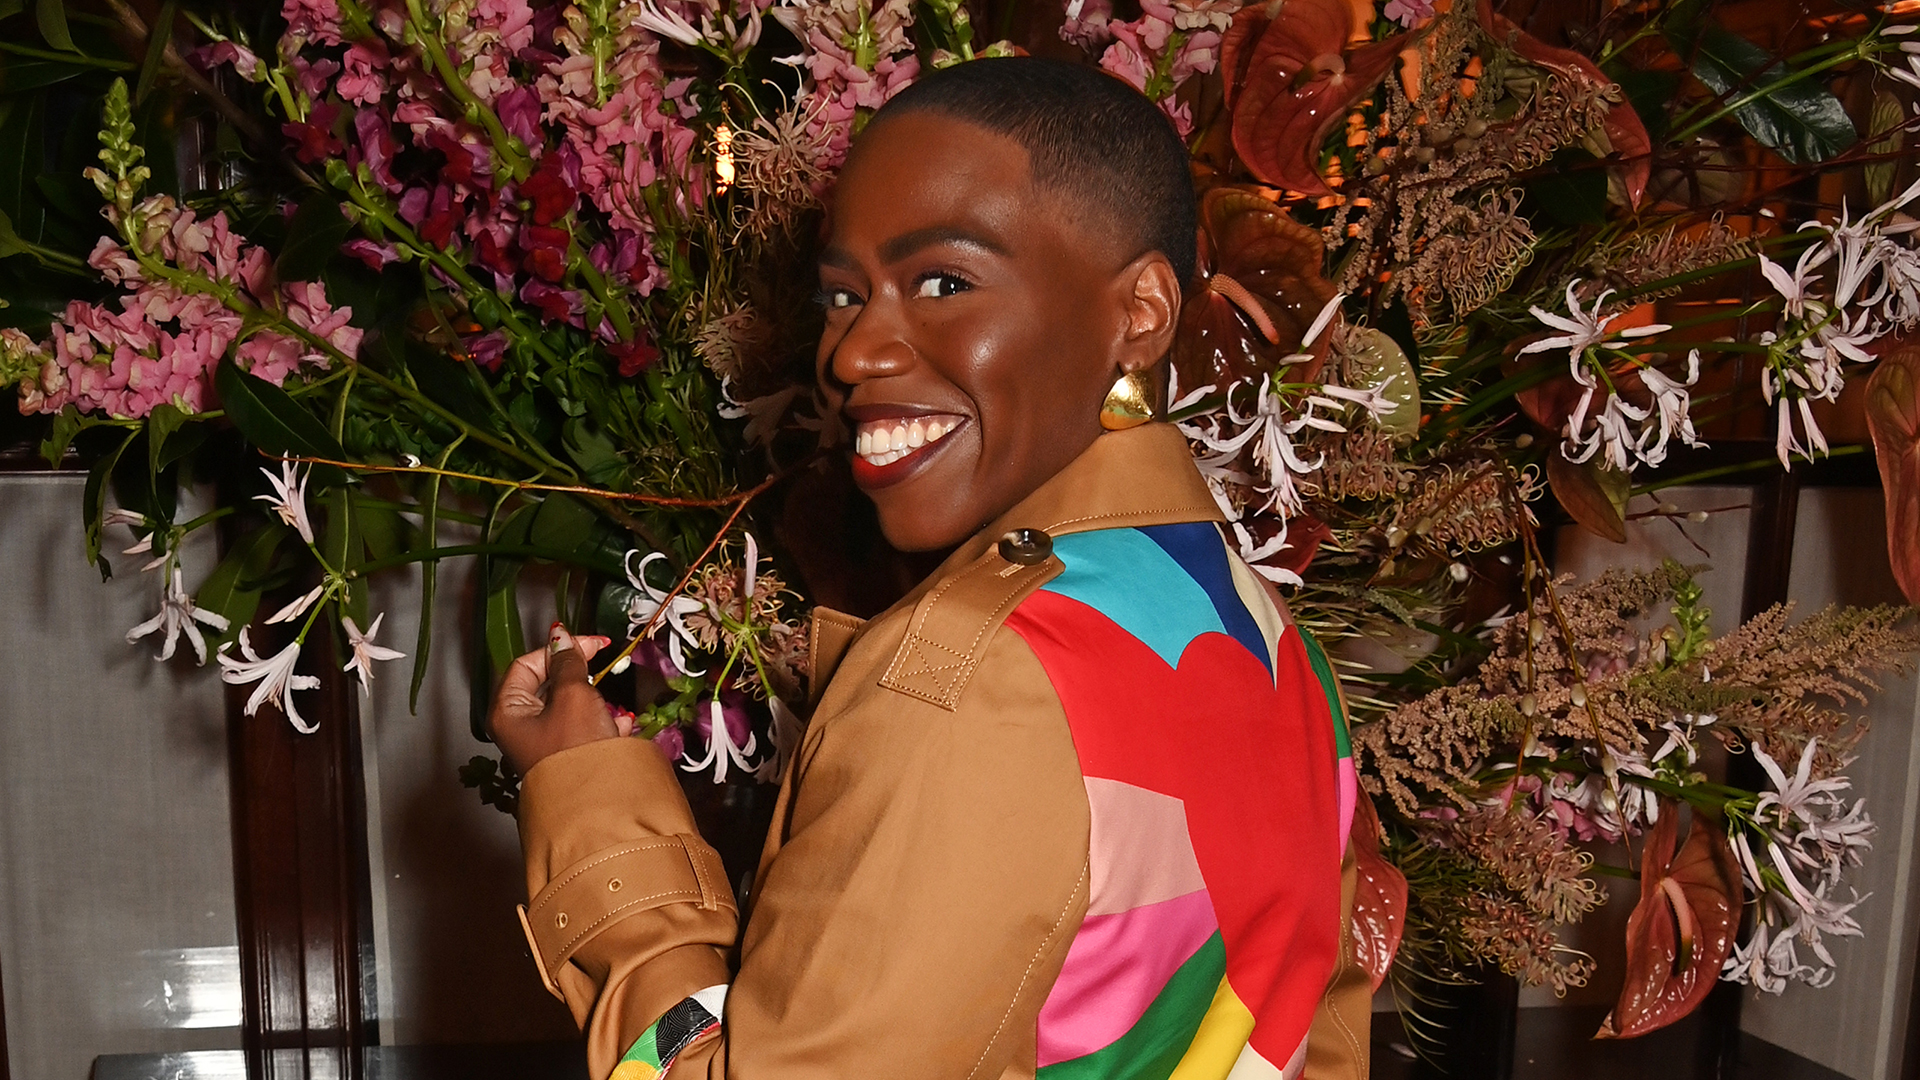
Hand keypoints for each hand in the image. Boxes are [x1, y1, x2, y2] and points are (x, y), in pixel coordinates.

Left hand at [487, 623, 628, 775]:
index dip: (557, 649)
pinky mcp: (565, 758)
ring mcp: (543, 745)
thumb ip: (569, 662)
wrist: (594, 804)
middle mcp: (520, 728)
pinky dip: (601, 724)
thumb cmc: (575, 750)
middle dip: (579, 679)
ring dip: (595, 702)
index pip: (526, 664)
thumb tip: (562, 637)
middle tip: (599, 669)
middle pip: (548, 686)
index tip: (589, 644)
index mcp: (508, 711)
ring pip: (569, 708)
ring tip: (610, 708)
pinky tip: (618, 726)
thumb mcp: (574, 694)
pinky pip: (583, 730)